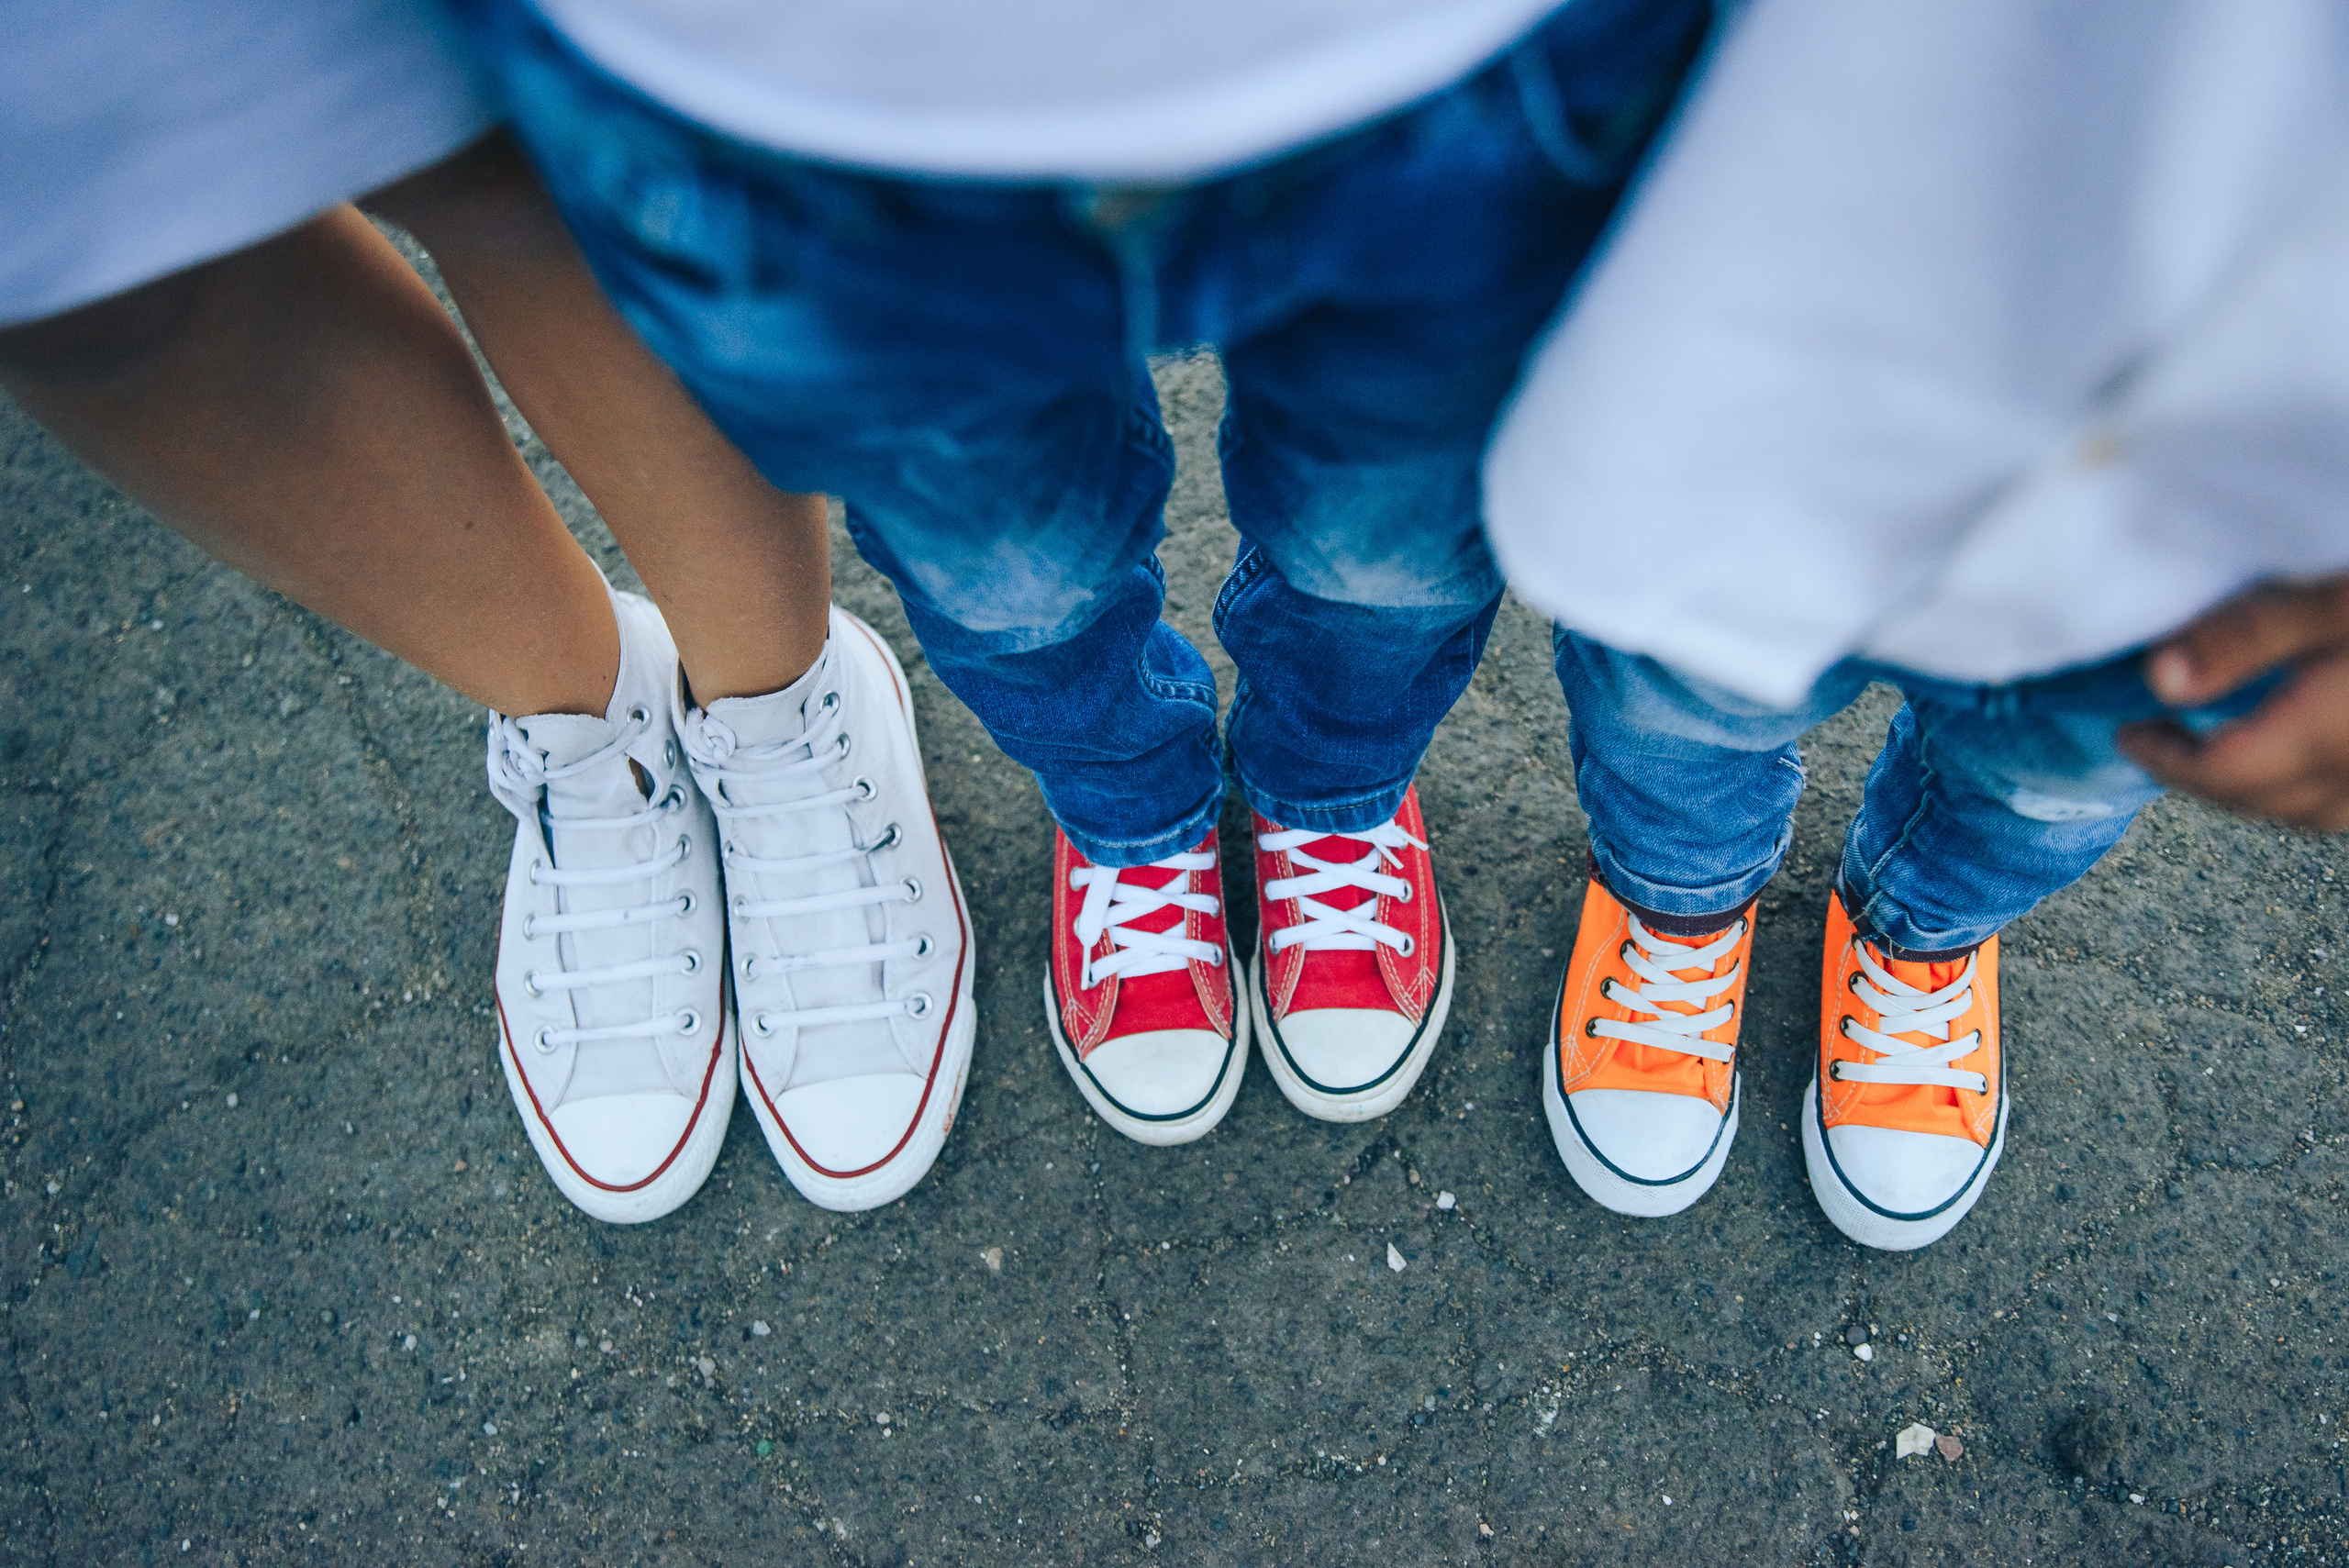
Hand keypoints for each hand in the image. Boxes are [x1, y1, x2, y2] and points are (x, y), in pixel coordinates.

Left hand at [2117, 571, 2348, 831]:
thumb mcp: (2329, 603)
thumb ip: (2246, 638)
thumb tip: (2159, 677)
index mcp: (2324, 737)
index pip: (2224, 773)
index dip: (2165, 759)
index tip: (2128, 734)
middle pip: (2262, 799)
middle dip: (2201, 779)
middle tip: (2158, 745)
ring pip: (2311, 811)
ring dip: (2254, 789)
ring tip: (2214, 750)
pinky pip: (2345, 801)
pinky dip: (2306, 787)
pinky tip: (2295, 751)